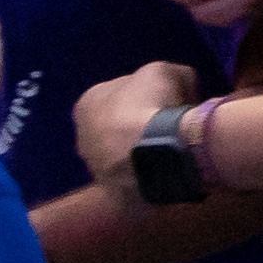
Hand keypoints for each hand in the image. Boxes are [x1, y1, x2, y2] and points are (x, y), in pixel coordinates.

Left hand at [72, 60, 202, 196]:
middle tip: (169, 123)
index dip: (147, 93)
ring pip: (123, 152)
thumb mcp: (167, 72)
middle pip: (117, 124)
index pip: (118, 93)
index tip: (169, 98)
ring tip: (171, 147)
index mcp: (86, 102)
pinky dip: (149, 169)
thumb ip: (170, 76)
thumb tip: (181, 87)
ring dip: (142, 148)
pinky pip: (134, 174)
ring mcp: (95, 166)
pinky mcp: (113, 190)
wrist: (158, 155)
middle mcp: (82, 135)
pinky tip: (169, 165)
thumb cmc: (153, 107)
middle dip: (139, 123)